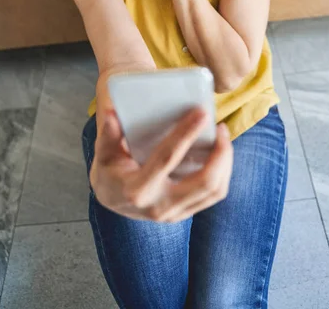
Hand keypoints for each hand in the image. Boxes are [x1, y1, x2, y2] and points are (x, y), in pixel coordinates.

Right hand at [89, 105, 232, 222]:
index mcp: (137, 190)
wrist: (112, 199)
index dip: (186, 134)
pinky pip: (213, 195)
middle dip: (220, 154)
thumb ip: (108, 135)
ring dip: (225, 163)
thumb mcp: (103, 152)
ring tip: (224, 138)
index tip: (201, 113)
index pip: (167, 158)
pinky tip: (221, 153)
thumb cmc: (109, 170)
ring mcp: (174, 214)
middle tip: (221, 128)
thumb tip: (112, 115)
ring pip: (214, 191)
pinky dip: (223, 173)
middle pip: (204, 182)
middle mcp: (159, 207)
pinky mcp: (185, 213)